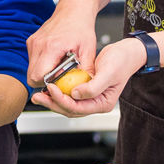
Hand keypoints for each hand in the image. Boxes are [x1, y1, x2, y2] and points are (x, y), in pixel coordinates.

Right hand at [25, 4, 98, 85]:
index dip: (48, 85)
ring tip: (58, 66)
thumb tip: (85, 88)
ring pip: (30, 69)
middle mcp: (38, 44)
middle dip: (44, 82)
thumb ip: (86, 70)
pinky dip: (41, 64)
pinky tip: (54, 58)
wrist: (73, 9)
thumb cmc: (81, 27)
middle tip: (59, 78)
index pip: (38, 77)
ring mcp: (33, 42)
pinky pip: (32, 60)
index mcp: (52, 47)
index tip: (60, 83)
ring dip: (42, 72)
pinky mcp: (31, 41)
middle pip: (31, 76)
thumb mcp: (88, 50)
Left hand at [30, 36, 144, 117]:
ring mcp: (90, 98)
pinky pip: (69, 95)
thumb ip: (93, 87)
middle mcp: (95, 103)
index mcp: (102, 103)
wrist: (126, 53)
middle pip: (70, 109)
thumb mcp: (108, 72)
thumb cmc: (121, 61)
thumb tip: (75, 94)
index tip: (51, 88)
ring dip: (52, 100)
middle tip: (37, 97)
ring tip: (39, 94)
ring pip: (67, 104)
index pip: (77, 108)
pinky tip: (48, 87)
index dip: (62, 100)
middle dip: (52, 104)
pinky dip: (58, 92)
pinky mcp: (85, 90)